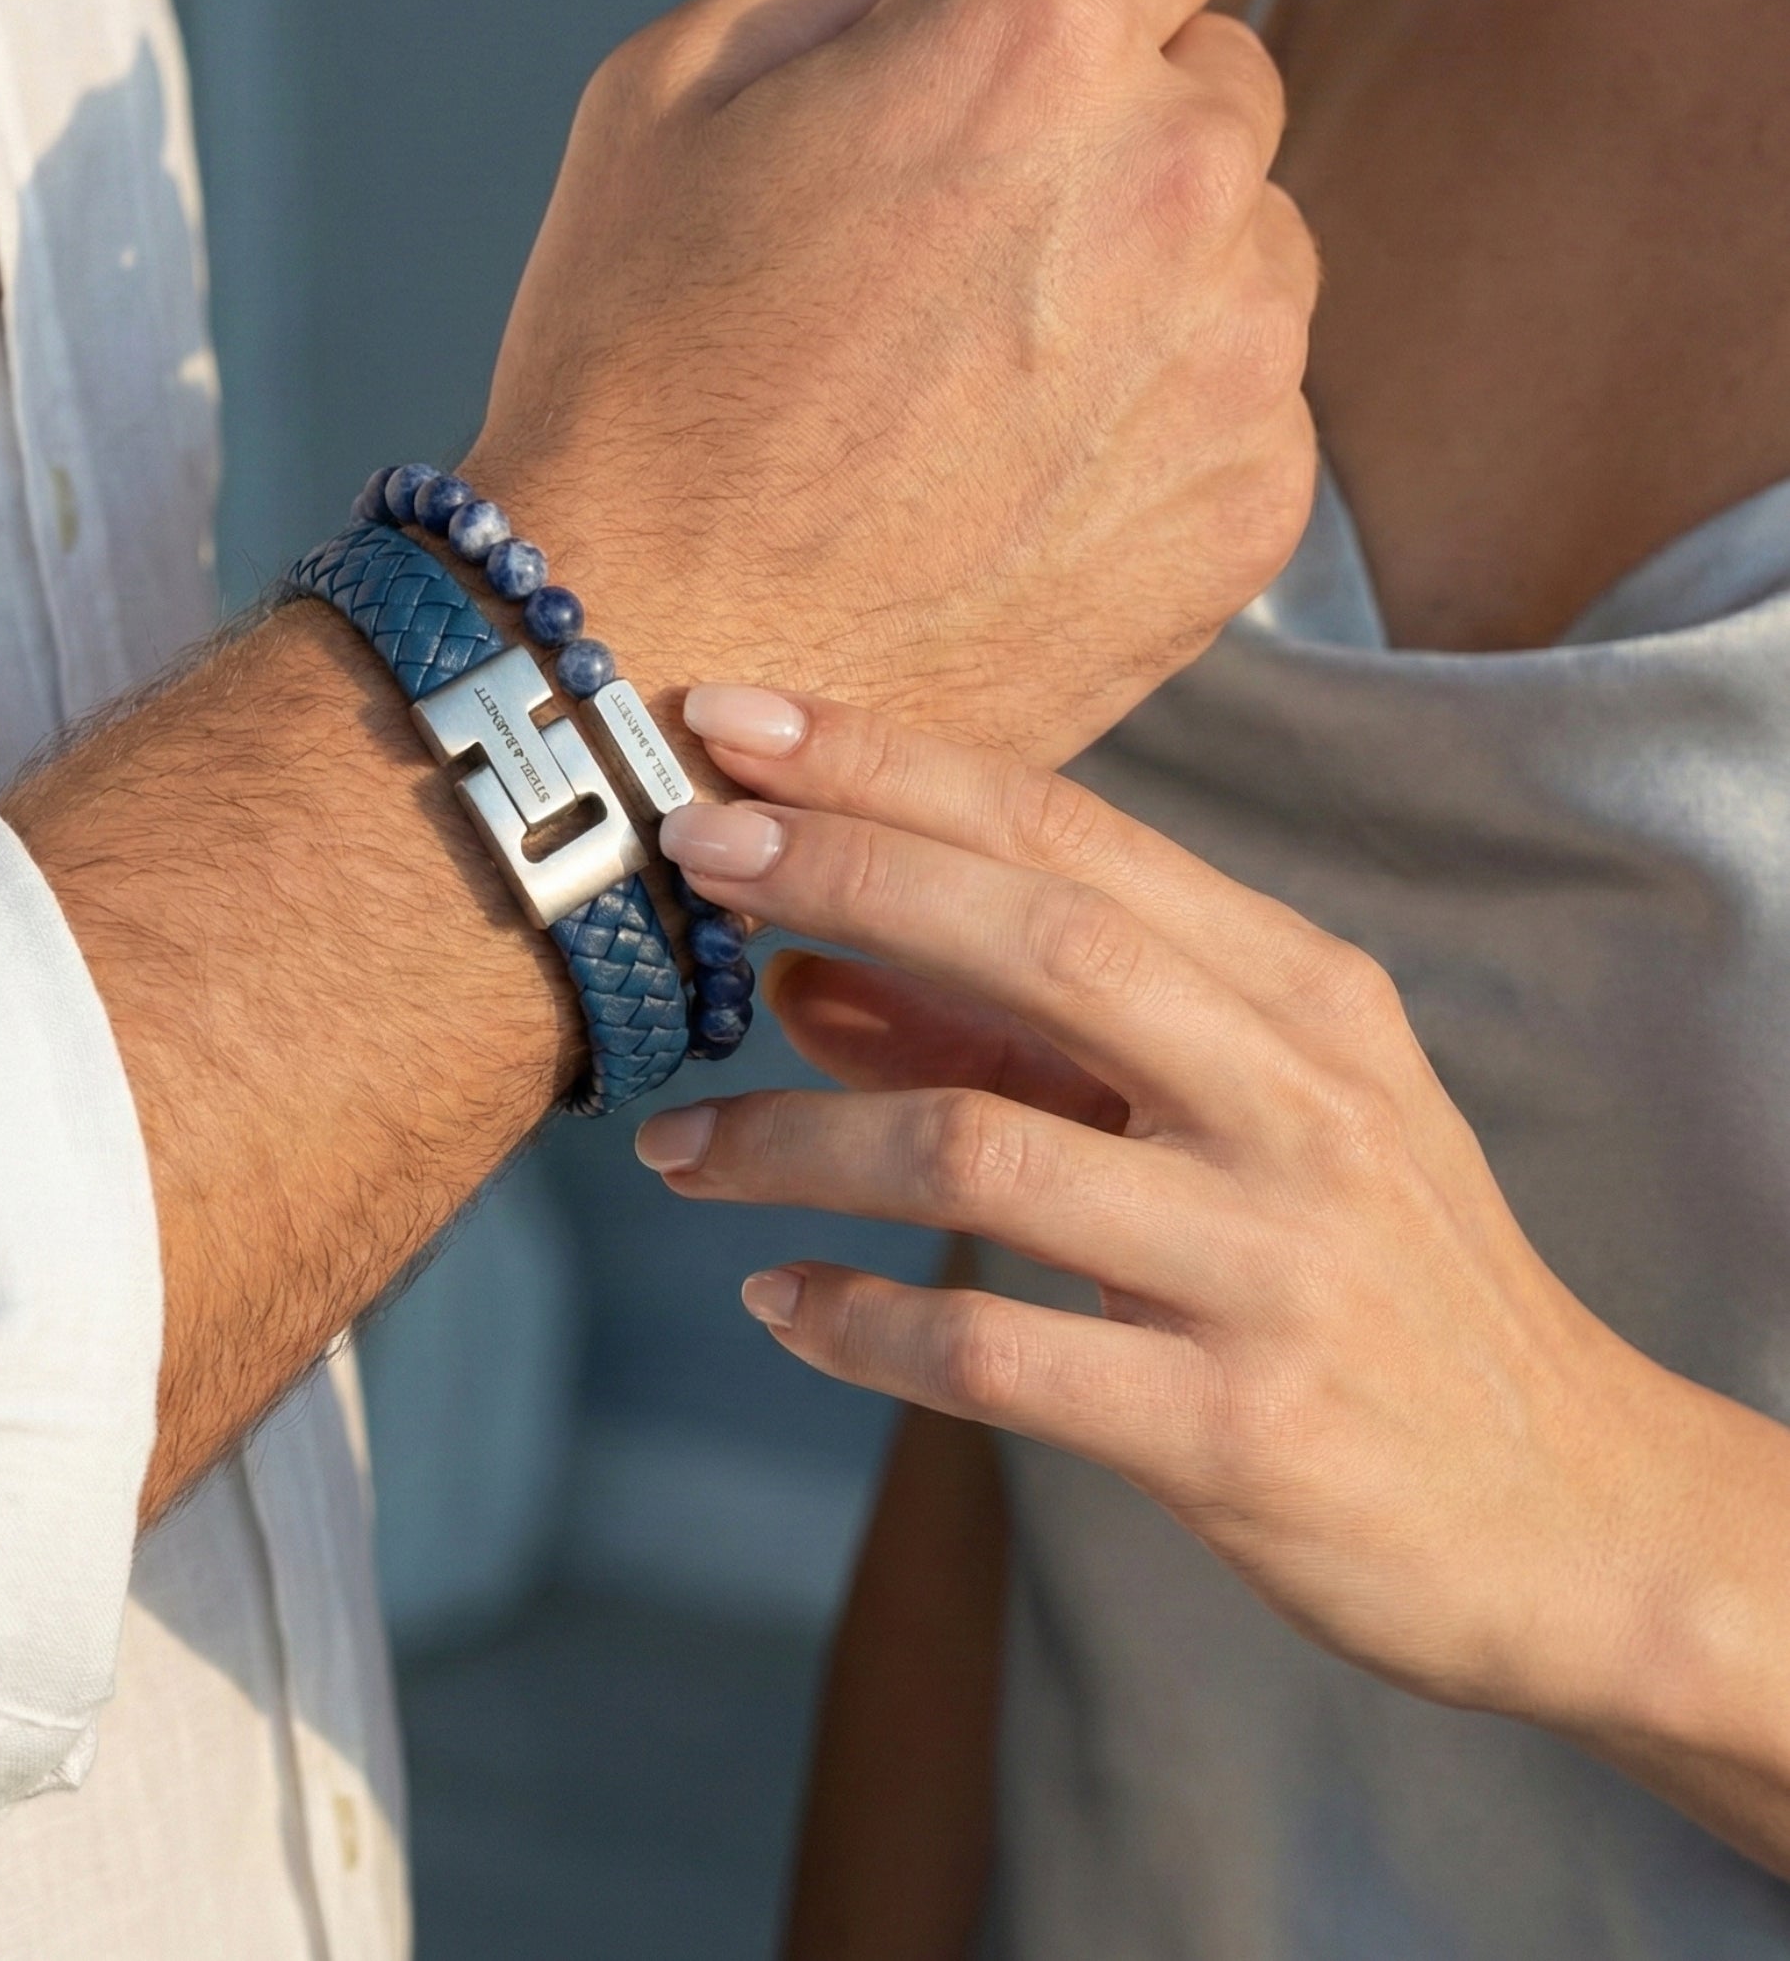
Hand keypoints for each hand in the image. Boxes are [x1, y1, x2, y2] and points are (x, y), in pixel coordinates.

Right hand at [465, 0, 1316, 761]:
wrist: (650, 662)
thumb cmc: (631, 379)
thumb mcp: (669, 96)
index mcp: (1041, 36)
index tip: (978, 87)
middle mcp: (1178, 178)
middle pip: (1217, 84)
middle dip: (1110, 134)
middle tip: (949, 264)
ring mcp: (1233, 358)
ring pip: (1250, 251)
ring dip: (1152, 282)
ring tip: (978, 394)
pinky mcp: (1247, 512)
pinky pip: (1250, 407)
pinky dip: (1161, 428)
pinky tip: (1018, 488)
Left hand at [634, 686, 1789, 1796]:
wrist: (1565, 1514)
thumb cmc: (1368, 1278)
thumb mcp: (1233, 1118)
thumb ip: (1015, 1041)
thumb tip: (800, 976)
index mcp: (1300, 993)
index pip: (1072, 829)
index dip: (892, 768)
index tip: (737, 724)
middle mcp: (1298, 1099)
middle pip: (1039, 935)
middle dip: (843, 872)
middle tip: (686, 852)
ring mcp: (1273, 1261)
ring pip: (982, 1150)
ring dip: (794, 1140)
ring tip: (673, 1151)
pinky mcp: (1236, 1428)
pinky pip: (994, 1355)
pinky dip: (859, 1327)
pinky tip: (778, 1307)